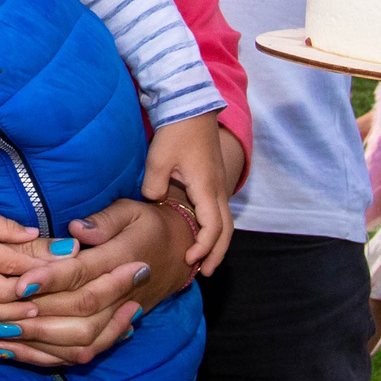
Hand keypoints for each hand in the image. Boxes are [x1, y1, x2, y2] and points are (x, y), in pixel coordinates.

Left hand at [0, 196, 198, 366]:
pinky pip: (83, 353)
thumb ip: (104, 221)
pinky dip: (47, 356)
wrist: (180, 254)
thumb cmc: (147, 226)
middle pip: (81, 313)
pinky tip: (14, 351)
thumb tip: (76, 231)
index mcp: (123, 260)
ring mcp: (119, 317)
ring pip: (81, 339)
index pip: (84, 274)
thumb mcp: (131, 211)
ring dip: (41, 340)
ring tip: (3, 332)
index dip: (52, 280)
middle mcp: (123, 294)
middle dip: (40, 316)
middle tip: (3, 313)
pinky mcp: (113, 331)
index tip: (21, 283)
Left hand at [142, 113, 233, 271]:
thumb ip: (154, 187)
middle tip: (204, 273)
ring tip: (205, 262)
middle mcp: (217, 190)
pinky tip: (201, 236)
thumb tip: (154, 202)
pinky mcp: (212, 180)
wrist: (190, 107)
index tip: (189, 259)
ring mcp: (217, 185)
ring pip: (225, 222)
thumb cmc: (176, 132)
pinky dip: (214, 229)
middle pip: (226, 230)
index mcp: (206, 188)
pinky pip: (219, 212)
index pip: (212, 227)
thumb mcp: (158, 160)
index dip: (203, 247)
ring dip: (217, 243)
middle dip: (216, 254)